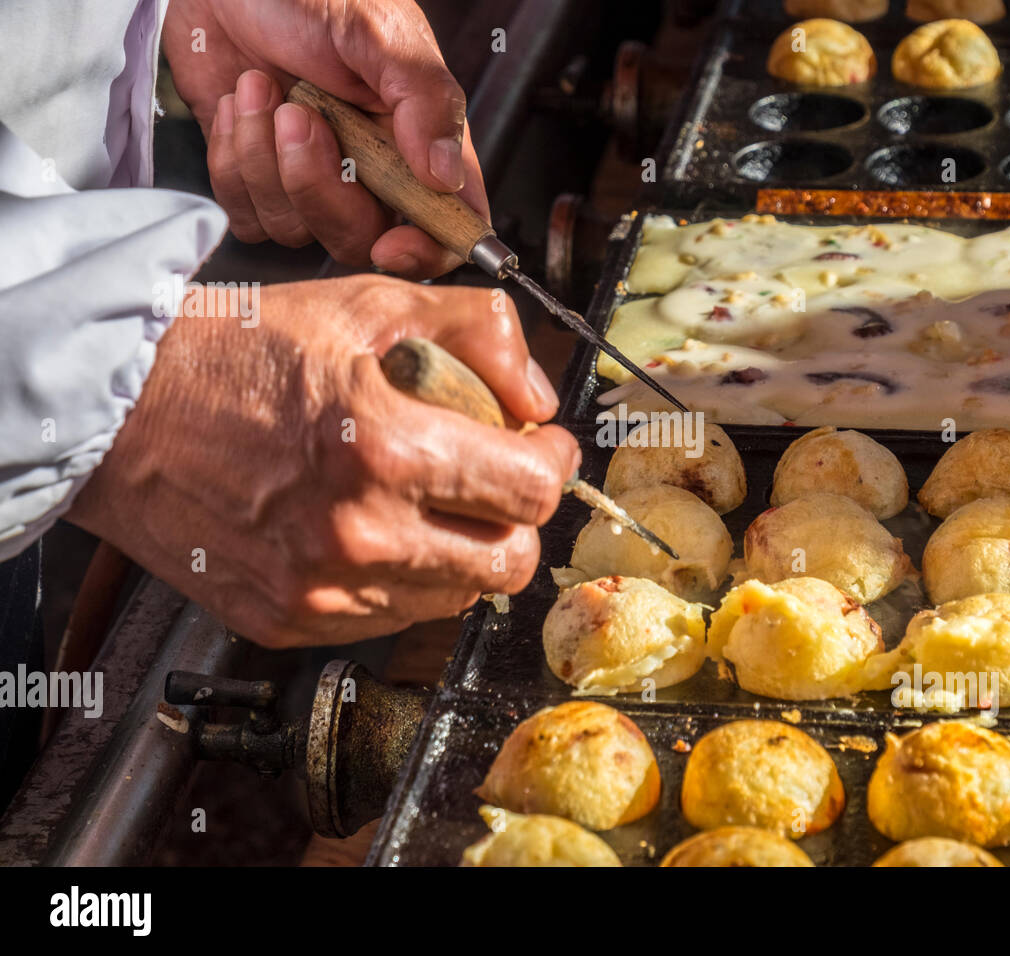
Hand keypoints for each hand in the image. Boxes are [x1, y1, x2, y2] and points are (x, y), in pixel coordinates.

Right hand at [67, 278, 575, 647]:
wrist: (119, 412)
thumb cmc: (238, 351)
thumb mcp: (367, 305)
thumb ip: (477, 334)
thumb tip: (538, 395)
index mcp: (386, 448)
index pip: (531, 492)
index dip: (553, 463)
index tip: (543, 447)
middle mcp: (359, 534)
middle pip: (508, 564)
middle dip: (519, 518)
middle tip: (501, 482)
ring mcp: (322, 590)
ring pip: (455, 599)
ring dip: (464, 551)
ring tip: (432, 501)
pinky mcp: (290, 622)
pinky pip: (390, 619)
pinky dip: (405, 579)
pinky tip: (378, 529)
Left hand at [161, 0, 482, 277]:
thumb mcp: (381, 33)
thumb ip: (425, 101)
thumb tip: (445, 175)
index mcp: (421, 145)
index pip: (448, 229)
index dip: (427, 253)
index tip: (393, 242)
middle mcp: (373, 175)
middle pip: (361, 241)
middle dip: (318, 188)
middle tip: (300, 117)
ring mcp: (314, 182)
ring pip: (294, 229)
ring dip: (264, 159)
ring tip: (264, 89)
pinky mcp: (260, 181)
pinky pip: (248, 215)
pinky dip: (234, 162)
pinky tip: (244, 106)